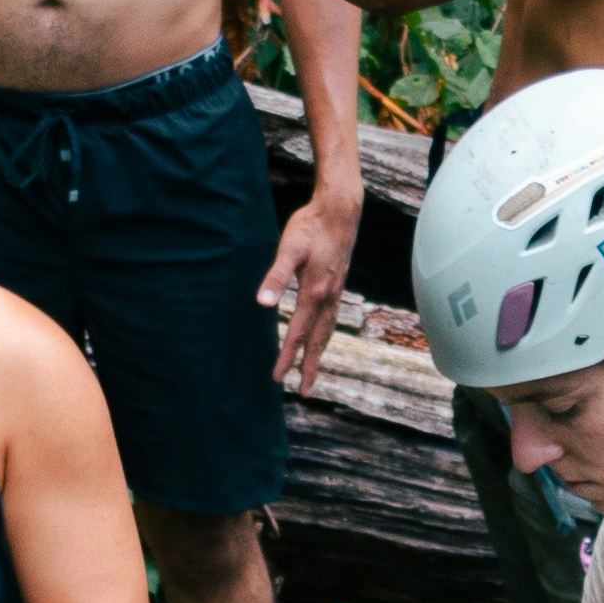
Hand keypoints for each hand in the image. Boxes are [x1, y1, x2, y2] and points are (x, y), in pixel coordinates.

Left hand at [262, 184, 360, 387]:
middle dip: (309, 366)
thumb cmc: (311, 226)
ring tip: (313, 371)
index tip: (277, 377)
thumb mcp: (289, 248)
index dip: (286, 357)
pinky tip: (321, 336)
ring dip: (319, 353)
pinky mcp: (337, 284)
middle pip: (317, 340)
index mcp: (314, 292)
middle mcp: (328, 297)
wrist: (341, 210)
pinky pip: (331, 319)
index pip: (297, 333)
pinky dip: (325, 335)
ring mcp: (335, 292)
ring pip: (327, 331)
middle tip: (304, 391)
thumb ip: (275, 276)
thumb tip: (262, 302)